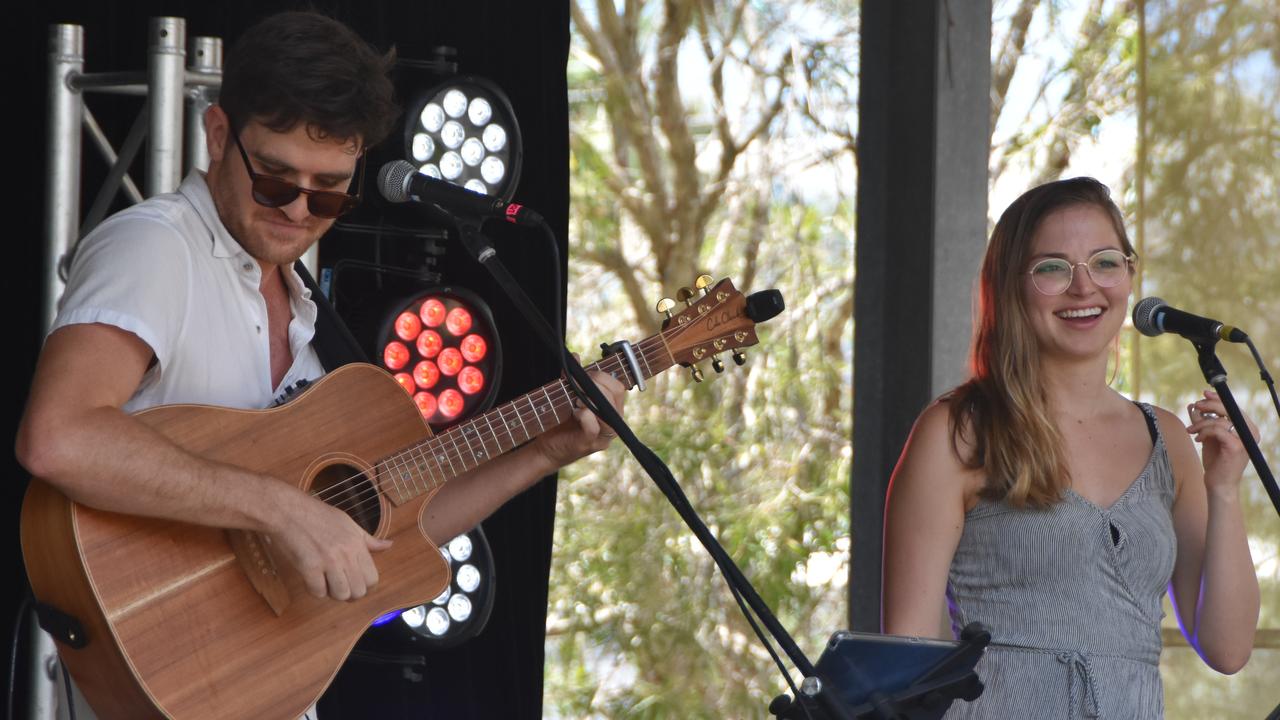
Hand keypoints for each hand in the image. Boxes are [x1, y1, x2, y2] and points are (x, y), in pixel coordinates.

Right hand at [267, 489, 392, 600]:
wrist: (287, 510)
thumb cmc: (317, 515)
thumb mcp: (348, 523)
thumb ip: (368, 540)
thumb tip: (389, 545)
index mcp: (357, 544)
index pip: (373, 578)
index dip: (365, 586)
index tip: (354, 583)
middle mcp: (346, 554)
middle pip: (358, 591)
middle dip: (349, 594)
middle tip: (338, 586)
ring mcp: (327, 561)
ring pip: (340, 595)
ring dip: (332, 593)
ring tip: (325, 582)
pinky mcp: (308, 567)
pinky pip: (318, 592)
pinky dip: (315, 590)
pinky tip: (311, 579)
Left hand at [532, 368, 626, 468]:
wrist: (547, 448)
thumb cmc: (560, 422)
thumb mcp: (566, 396)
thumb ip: (572, 379)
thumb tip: (576, 357)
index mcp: (611, 410)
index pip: (619, 387)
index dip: (603, 377)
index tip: (586, 375)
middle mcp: (613, 423)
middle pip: (616, 395)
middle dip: (596, 384)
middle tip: (578, 386)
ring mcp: (603, 436)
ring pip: (609, 412)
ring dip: (590, 400)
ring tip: (575, 400)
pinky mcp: (590, 444)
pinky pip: (594, 426)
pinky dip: (584, 415)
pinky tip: (574, 412)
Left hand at [1186, 389, 1257, 490]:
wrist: (1218, 483)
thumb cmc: (1215, 460)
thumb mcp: (1208, 436)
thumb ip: (1203, 421)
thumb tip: (1193, 404)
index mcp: (1246, 429)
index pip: (1234, 408)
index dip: (1219, 399)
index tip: (1204, 394)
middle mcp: (1250, 433)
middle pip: (1230, 410)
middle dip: (1210, 405)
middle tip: (1196, 406)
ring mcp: (1244, 440)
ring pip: (1220, 421)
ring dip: (1201, 423)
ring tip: (1191, 430)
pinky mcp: (1235, 447)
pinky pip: (1217, 431)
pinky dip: (1204, 432)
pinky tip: (1198, 439)